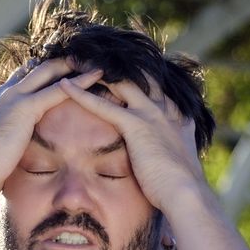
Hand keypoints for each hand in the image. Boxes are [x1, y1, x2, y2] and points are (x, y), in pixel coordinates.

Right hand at [0, 58, 102, 196]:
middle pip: (37, 67)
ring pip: (49, 72)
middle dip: (60, 61)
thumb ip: (5, 142)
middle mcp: (6, 93)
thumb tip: (10, 154)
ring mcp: (14, 97)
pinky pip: (58, 90)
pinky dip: (80, 82)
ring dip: (73, 65)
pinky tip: (96, 76)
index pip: (23, 77)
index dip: (41, 71)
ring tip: (94, 61)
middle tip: (82, 56)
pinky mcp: (25, 108)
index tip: (60, 68)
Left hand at [57, 74, 203, 211]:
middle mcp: (163, 108)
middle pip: (136, 76)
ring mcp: (150, 114)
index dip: (137, 75)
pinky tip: (64, 86)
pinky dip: (81, 94)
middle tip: (91, 55)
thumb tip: (166, 159)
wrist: (186, 194)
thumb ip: (170, 152)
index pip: (154, 86)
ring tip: (73, 61)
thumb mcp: (179, 162)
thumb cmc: (179, 186)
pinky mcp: (136, 125)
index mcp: (175, 116)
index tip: (117, 65)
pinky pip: (103, 105)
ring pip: (119, 83)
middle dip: (113, 65)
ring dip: (94, 71)